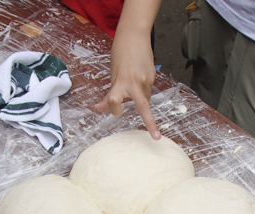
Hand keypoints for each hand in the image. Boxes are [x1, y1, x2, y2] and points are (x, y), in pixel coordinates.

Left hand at [94, 0, 161, 139]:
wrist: (134, 35)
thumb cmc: (120, 54)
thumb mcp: (112, 74)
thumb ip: (109, 93)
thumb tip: (99, 108)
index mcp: (121, 82)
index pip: (115, 101)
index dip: (113, 108)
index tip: (114, 110)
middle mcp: (135, 83)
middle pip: (143, 107)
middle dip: (150, 123)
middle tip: (156, 137)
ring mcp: (146, 80)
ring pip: (144, 97)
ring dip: (139, 96)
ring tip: (133, 79)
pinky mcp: (153, 76)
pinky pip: (148, 88)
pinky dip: (143, 86)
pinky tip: (139, 74)